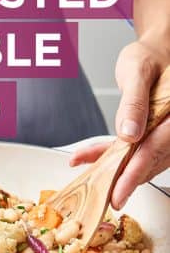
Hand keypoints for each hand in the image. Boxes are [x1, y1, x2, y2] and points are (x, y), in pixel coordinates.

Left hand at [70, 40, 169, 209]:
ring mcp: (168, 132)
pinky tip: (91, 159)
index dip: (135, 172)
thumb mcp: (138, 70)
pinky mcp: (156, 135)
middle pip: (151, 160)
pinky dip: (114, 157)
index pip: (156, 146)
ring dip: (116, 170)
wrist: (157, 52)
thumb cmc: (150, 57)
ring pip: (143, 160)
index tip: (118, 192)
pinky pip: (137, 151)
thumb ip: (134, 101)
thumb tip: (128, 133)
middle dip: (125, 180)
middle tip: (105, 199)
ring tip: (90, 178)